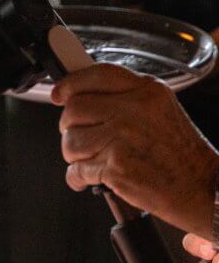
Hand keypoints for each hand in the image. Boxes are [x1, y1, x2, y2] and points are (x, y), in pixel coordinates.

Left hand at [52, 63, 218, 236]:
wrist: (203, 187)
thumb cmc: (181, 154)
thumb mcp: (160, 110)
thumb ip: (124, 99)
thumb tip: (79, 97)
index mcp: (146, 90)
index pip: (96, 75)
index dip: (71, 84)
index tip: (59, 94)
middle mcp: (134, 109)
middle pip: (73, 109)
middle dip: (71, 128)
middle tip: (84, 140)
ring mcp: (122, 137)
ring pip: (70, 140)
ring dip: (75, 155)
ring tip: (94, 161)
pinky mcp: (115, 166)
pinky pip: (76, 169)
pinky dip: (78, 178)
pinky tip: (92, 178)